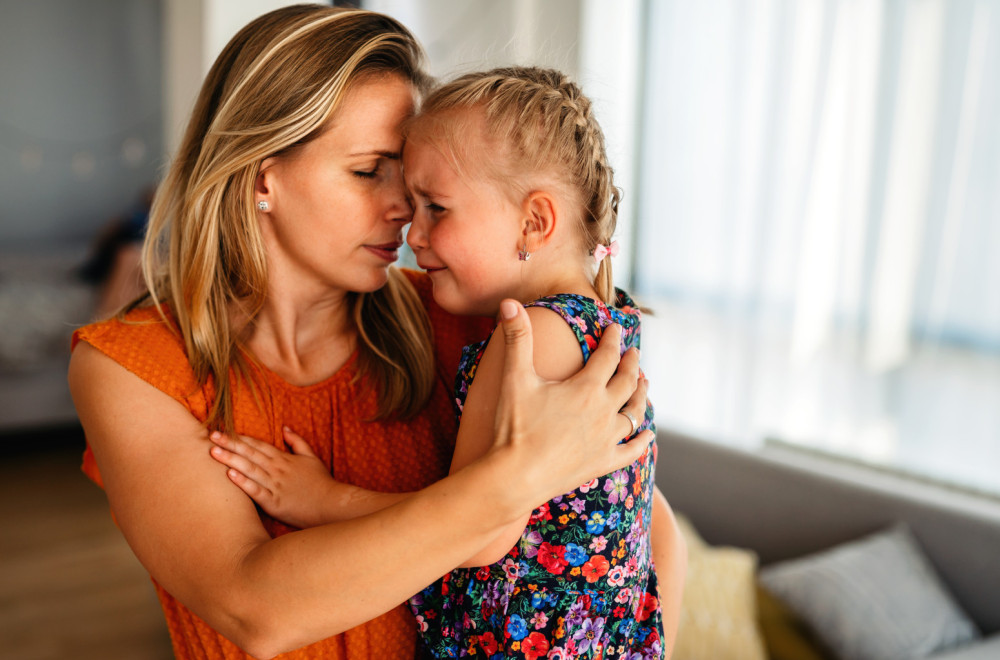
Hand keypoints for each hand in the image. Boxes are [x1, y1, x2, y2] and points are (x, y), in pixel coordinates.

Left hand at [209, 427, 356, 527]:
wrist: (331, 505)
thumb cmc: (321, 483)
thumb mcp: (312, 457)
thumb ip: (297, 442)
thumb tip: (285, 428)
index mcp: (283, 459)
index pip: (257, 445)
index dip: (239, 437)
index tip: (222, 431)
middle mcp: (276, 470)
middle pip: (249, 454)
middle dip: (229, 444)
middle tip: (211, 436)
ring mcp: (275, 486)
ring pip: (249, 469)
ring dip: (230, 459)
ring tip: (214, 452)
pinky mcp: (274, 503)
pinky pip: (256, 491)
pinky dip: (243, 482)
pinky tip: (230, 475)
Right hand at [491, 299, 652, 509]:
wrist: (516, 476)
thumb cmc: (514, 426)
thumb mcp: (515, 378)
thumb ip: (516, 338)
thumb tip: (508, 302)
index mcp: (585, 388)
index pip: (607, 356)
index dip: (613, 340)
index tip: (616, 328)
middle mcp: (603, 412)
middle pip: (627, 383)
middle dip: (632, 364)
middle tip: (635, 353)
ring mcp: (607, 439)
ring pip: (634, 413)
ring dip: (641, 396)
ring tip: (644, 385)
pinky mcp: (604, 463)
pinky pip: (632, 450)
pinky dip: (643, 441)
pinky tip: (649, 434)